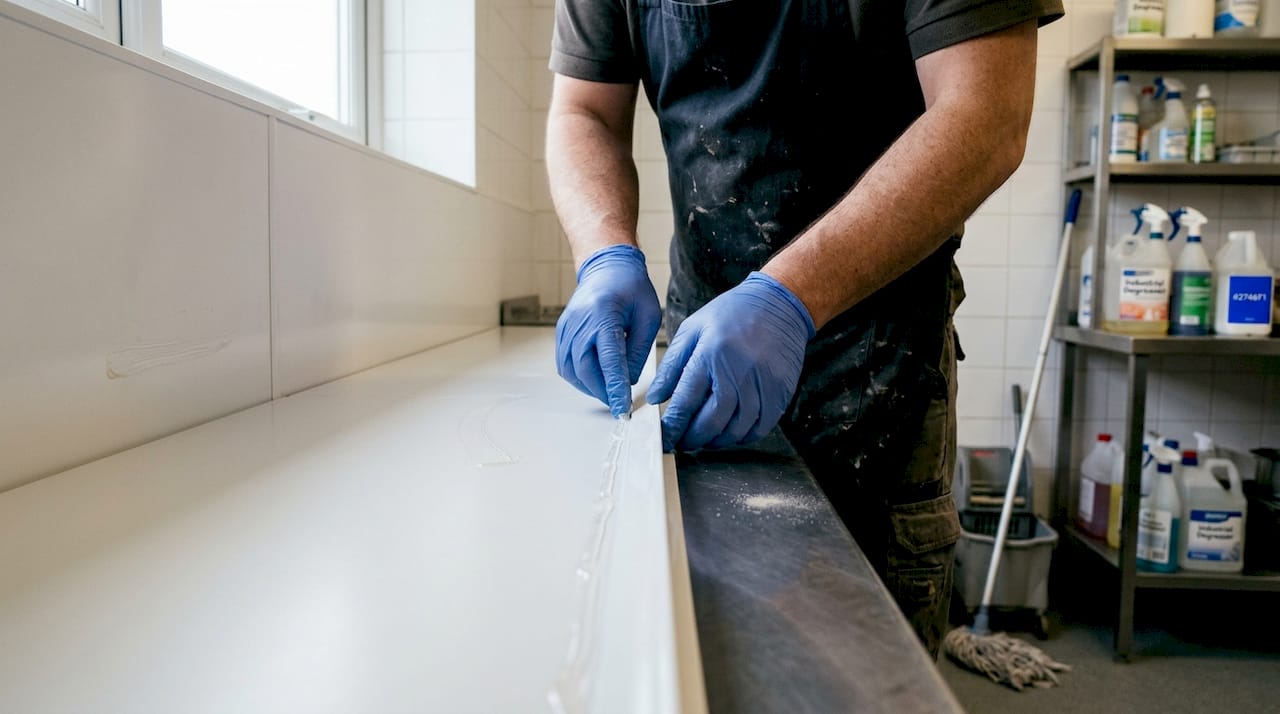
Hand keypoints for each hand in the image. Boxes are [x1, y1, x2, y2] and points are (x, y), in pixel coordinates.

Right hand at [555, 244, 661, 416]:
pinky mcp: (562, 331)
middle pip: (584, 369)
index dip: (615, 388)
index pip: (608, 360)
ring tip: (608, 391)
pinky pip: (565, 362)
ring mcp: (567, 327)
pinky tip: (594, 379)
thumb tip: (629, 380)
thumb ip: (638, 350)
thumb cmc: (631, 288)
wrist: (607, 266)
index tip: (622, 408)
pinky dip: (578, 376)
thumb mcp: (648, 316)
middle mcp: (580, 322)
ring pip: (571, 369)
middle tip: (618, 403)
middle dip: (601, 391)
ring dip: (589, 386)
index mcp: (603, 315)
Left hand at [646, 272, 814, 451]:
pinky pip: (761, 427)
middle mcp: (737, 371)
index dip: (673, 426)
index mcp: (710, 354)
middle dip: (693, 439)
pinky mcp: (781, 391)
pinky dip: (743, 436)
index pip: (686, 401)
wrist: (779, 304)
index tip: (666, 437)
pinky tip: (732, 432)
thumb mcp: (693, 329)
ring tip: (705, 439)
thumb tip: (656, 397)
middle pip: (712, 421)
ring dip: (717, 441)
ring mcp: (762, 384)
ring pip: (736, 429)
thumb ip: (672, 365)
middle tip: (684, 442)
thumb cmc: (733, 314)